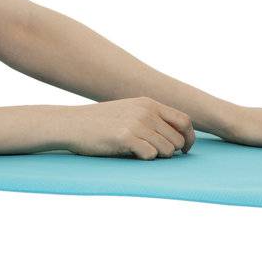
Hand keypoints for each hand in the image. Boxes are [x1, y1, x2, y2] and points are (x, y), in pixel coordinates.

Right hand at [62, 97, 197, 159]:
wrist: (72, 123)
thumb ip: (151, 118)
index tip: (185, 149)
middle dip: (170, 151)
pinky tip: (129, 153)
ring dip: (157, 156)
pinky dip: (144, 159)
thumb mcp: (129, 111)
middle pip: (178, 139)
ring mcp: (136, 123)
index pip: (184, 120)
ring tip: (138, 152)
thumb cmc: (100, 122)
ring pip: (167, 150)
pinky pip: (150, 155)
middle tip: (153, 154)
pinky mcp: (126, 137)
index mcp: (148, 103)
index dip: (189, 137)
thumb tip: (178, 137)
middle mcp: (145, 111)